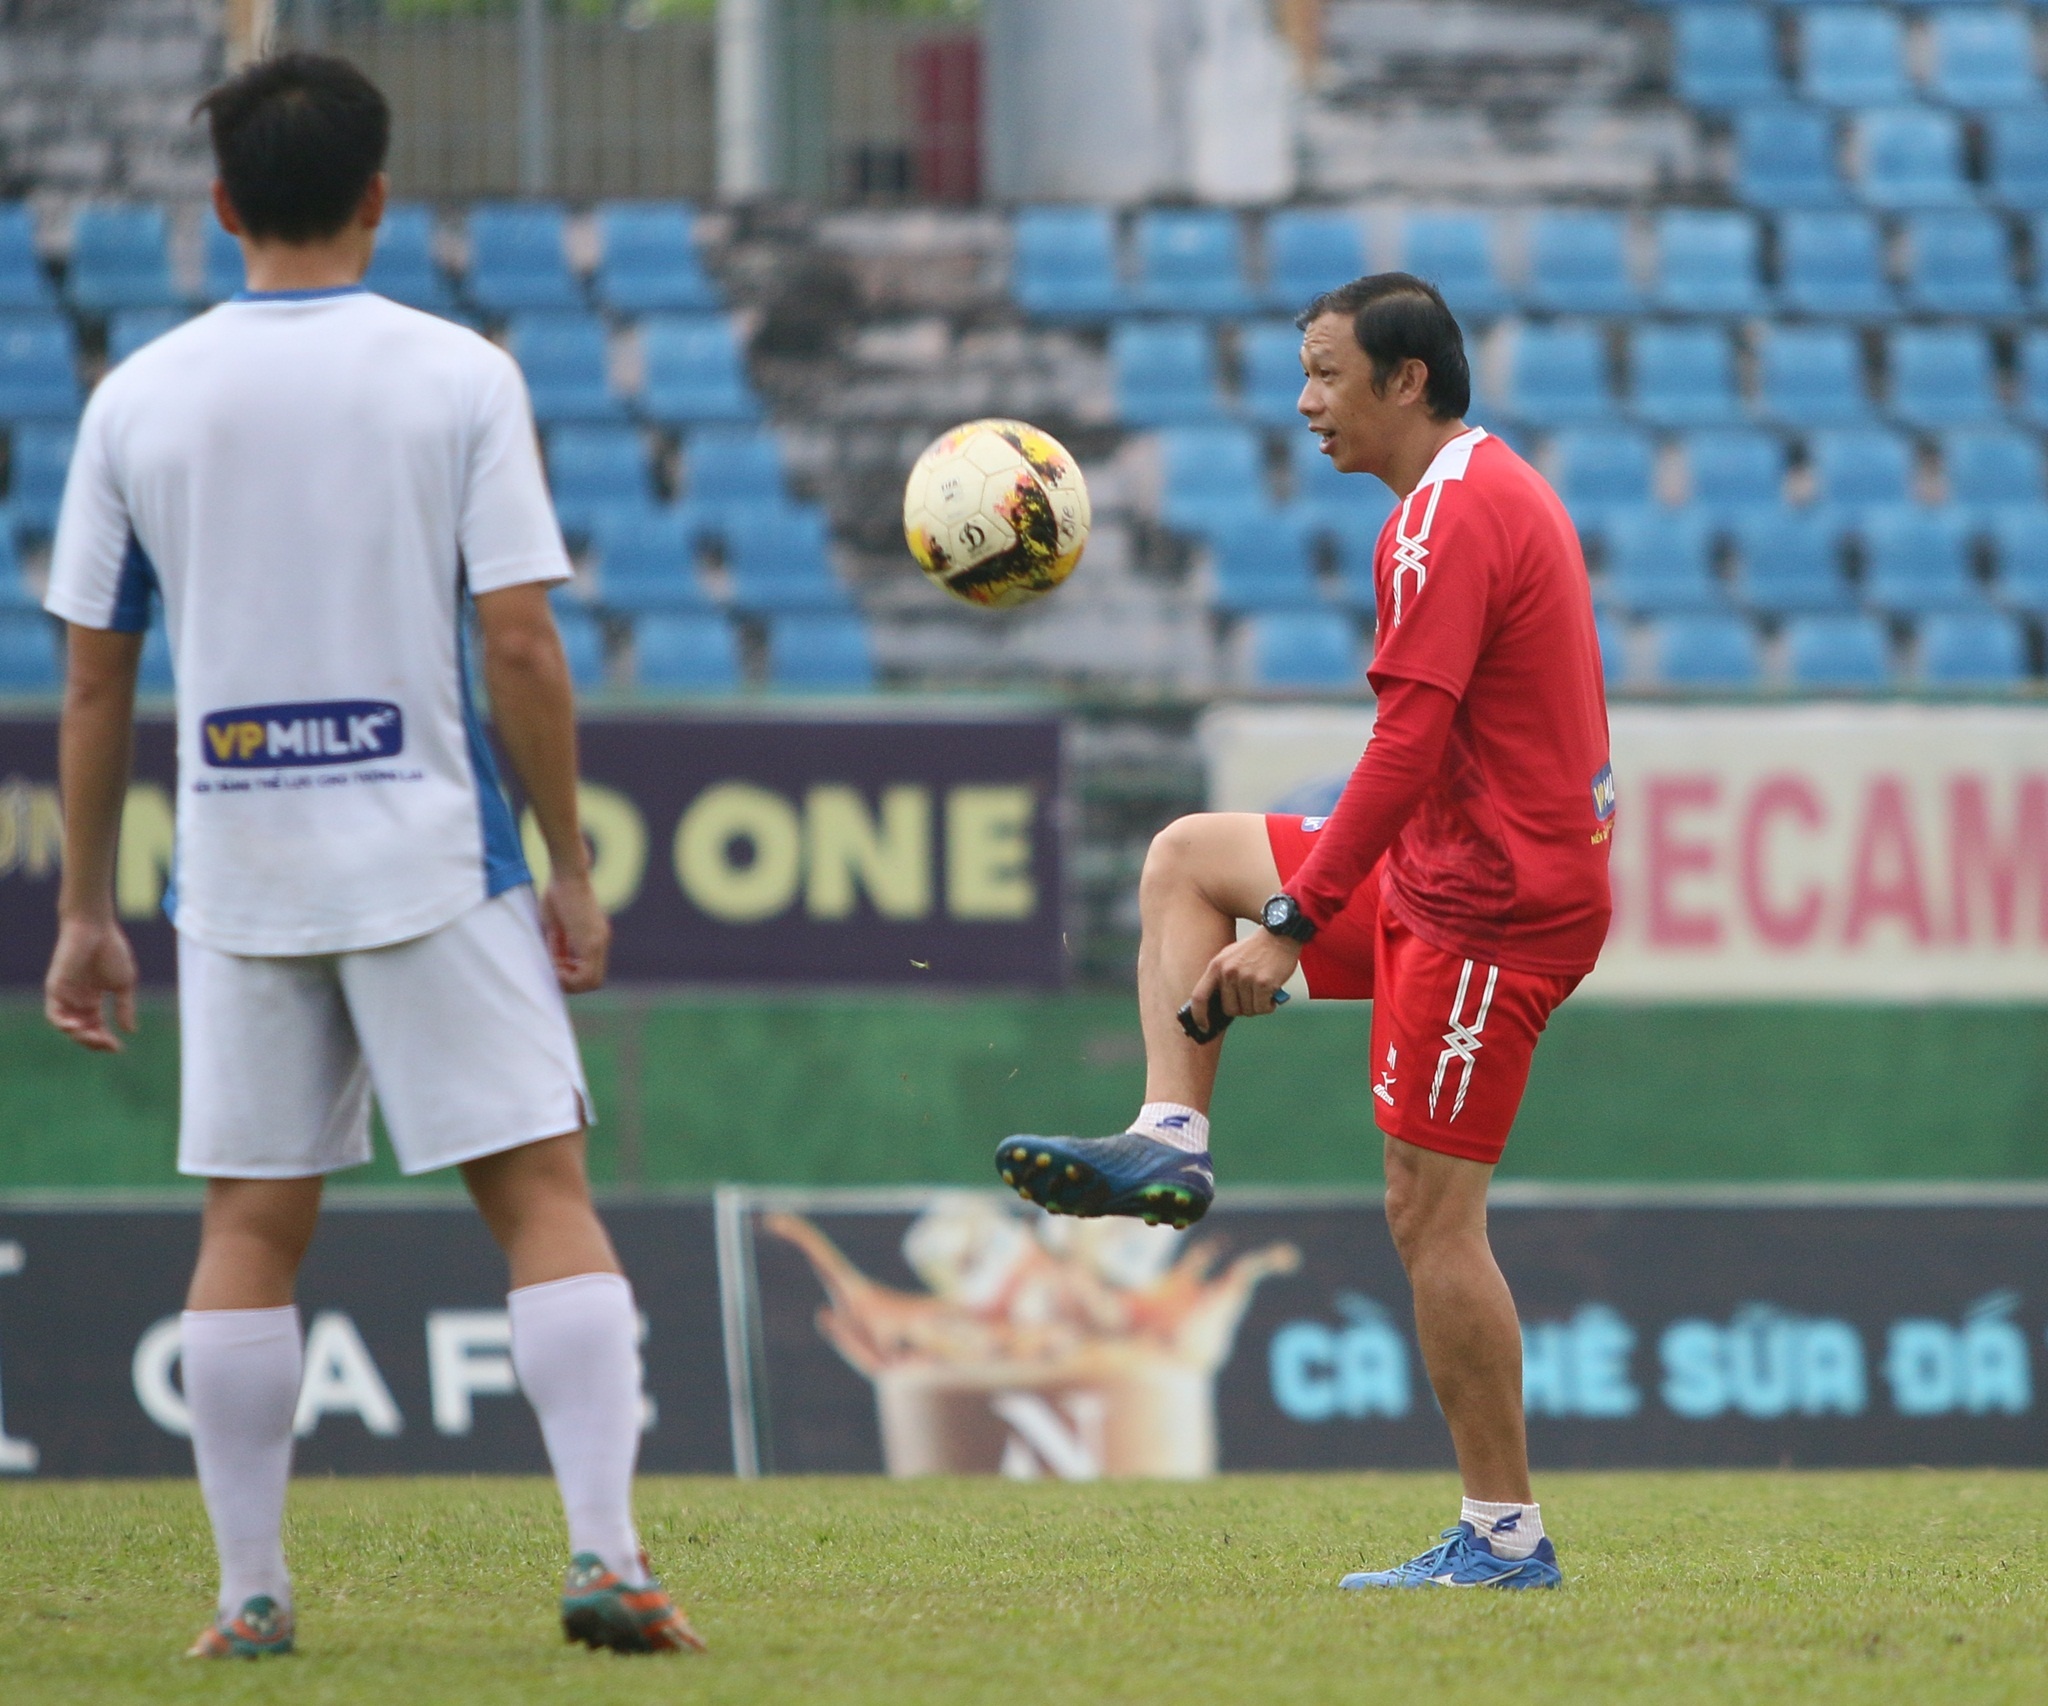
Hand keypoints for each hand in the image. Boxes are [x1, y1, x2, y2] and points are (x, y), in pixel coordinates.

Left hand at [45, 915, 139, 1052]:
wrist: (95, 928)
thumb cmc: (111, 951)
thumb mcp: (124, 984)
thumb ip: (125, 1007)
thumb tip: (130, 1031)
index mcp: (93, 999)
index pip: (96, 1027)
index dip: (106, 1040)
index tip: (118, 1048)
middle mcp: (77, 1000)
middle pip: (82, 1030)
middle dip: (95, 1041)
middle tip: (109, 1045)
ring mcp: (65, 995)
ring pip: (68, 1026)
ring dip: (81, 1036)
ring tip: (96, 1038)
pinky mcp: (55, 989)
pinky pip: (54, 1014)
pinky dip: (64, 1024)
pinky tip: (78, 1027)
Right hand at [541, 872, 610, 993]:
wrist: (567, 874)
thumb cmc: (558, 893)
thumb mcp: (556, 926)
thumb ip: (559, 946)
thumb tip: (554, 964)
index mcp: (593, 939)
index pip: (589, 974)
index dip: (570, 977)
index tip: (553, 964)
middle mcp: (600, 943)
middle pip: (593, 982)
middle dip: (570, 983)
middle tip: (553, 967)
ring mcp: (598, 942)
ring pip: (592, 982)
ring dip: (569, 981)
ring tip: (553, 964)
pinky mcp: (592, 941)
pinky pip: (586, 974)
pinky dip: (569, 976)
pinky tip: (555, 962)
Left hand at [1189, 928, 1302, 1023]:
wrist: (1280, 935)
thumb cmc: (1256, 949)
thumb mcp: (1230, 957)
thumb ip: (1222, 978)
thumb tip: (1218, 1006)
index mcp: (1216, 966)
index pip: (1199, 996)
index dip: (1199, 1015)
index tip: (1203, 1027)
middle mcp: (1228, 972)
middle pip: (1229, 1009)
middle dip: (1241, 1009)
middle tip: (1251, 999)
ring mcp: (1245, 978)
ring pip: (1247, 1010)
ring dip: (1257, 1006)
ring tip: (1263, 992)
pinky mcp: (1262, 983)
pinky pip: (1262, 1008)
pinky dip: (1268, 1006)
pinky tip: (1272, 995)